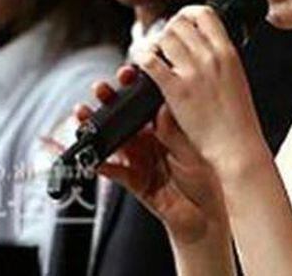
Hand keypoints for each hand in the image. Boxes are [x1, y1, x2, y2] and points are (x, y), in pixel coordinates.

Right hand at [76, 68, 227, 243]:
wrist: (205, 217)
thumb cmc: (207, 181)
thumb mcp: (193, 152)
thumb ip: (174, 133)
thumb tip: (163, 108)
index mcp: (167, 128)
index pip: (147, 103)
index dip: (135, 87)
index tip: (126, 74)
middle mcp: (150, 140)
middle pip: (125, 116)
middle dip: (110, 100)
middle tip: (101, 89)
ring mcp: (139, 159)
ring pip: (113, 139)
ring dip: (97, 127)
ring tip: (84, 116)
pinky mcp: (133, 180)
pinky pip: (112, 170)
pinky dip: (101, 164)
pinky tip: (94, 158)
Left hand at [139, 5, 269, 181]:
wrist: (237, 146)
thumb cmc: (237, 118)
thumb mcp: (236, 77)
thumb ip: (220, 58)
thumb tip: (203, 45)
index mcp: (228, 52)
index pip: (205, 14)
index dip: (187, 14)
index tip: (181, 22)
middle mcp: (211, 57)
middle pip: (179, 23)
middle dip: (167, 30)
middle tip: (164, 43)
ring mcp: (193, 72)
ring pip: (164, 38)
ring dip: (155, 44)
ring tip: (155, 56)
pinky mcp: (176, 90)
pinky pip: (150, 61)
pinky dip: (142, 58)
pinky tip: (143, 65)